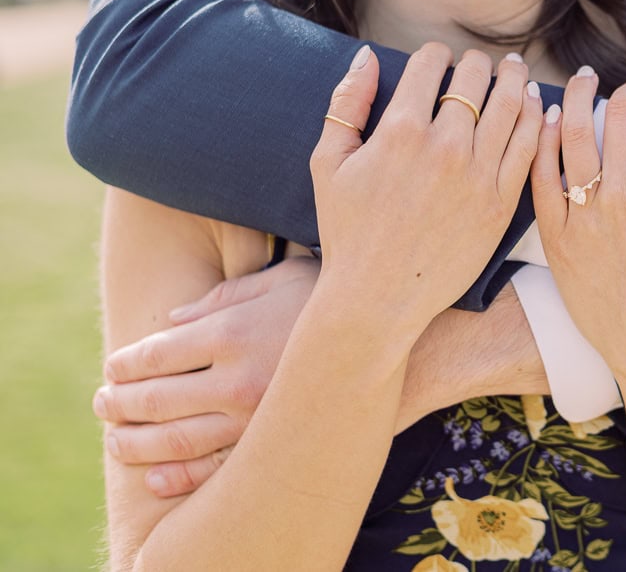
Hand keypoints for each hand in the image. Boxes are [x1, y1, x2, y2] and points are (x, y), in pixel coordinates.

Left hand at [94, 257, 318, 496]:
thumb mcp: (281, 277)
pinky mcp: (275, 446)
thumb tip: (175, 320)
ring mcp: (256, 419)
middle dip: (118, 404)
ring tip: (115, 441)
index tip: (113, 367)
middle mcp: (236, 379)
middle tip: (102, 404)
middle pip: (155, 400)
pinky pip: (215, 471)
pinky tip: (155, 478)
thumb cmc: (335, 299)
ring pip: (175, 441)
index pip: (154, 354)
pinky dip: (177, 479)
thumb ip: (223, 295)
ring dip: (135, 444)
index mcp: (231, 331)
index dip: (124, 364)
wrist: (392, 339)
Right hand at [311, 43, 542, 326]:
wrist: (377, 298)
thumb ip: (346, 103)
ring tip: (515, 71)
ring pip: (511, 106)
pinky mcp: (500, 204)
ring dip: (515, 80)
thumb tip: (366, 56)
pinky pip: (529, 148)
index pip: (431, 64)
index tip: (440, 60)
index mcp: (399, 132)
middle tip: (480, 64)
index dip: (437, 55)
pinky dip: (537, 119)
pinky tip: (537, 106)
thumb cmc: (347, 232)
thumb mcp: (328, 163)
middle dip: (476, 63)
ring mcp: (477, 176)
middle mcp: (443, 148)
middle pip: (475, 80)